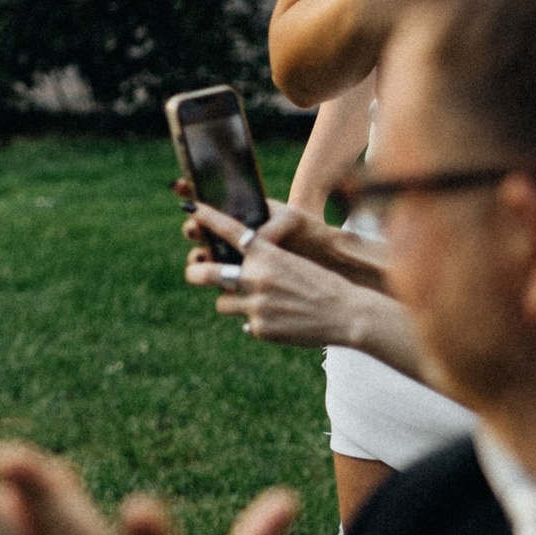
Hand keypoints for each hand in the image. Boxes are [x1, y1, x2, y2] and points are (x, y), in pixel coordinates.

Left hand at [186, 202, 393, 344]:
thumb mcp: (292, 262)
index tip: (188, 207)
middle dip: (195, 271)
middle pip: (206, 272)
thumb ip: (262, 263)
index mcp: (268, 254)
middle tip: (195, 271)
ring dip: (232, 302)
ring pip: (222, 303)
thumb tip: (233, 272)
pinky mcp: (260, 328)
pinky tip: (278, 320)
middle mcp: (257, 277)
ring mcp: (256, 304)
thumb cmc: (321, 284)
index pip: (229, 231)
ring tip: (255, 302)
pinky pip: (244, 323)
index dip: (206, 218)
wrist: (347, 314)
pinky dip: (256, 321)